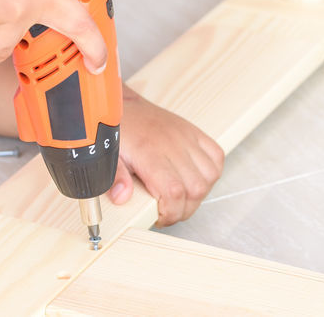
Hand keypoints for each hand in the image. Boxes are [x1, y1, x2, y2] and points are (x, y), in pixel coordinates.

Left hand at [109, 87, 223, 225]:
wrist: (122, 105)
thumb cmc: (116, 130)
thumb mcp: (106, 154)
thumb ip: (114, 177)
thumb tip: (121, 196)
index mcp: (149, 152)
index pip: (174, 192)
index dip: (171, 213)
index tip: (160, 217)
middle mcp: (172, 144)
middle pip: (195, 188)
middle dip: (184, 209)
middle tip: (169, 211)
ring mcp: (186, 137)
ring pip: (210, 175)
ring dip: (199, 193)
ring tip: (181, 197)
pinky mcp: (193, 132)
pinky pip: (216, 155)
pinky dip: (211, 172)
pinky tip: (195, 178)